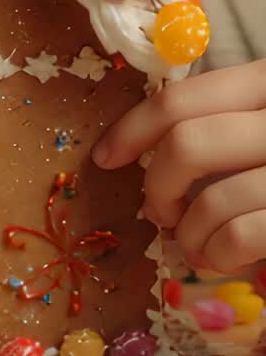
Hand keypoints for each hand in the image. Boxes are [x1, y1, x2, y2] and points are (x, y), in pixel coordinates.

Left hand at [91, 60, 265, 272]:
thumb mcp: (261, 128)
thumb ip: (222, 126)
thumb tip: (139, 153)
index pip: (184, 96)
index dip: (132, 128)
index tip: (105, 158)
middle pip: (187, 142)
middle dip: (158, 184)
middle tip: (159, 212)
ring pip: (211, 197)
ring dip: (188, 232)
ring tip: (194, 244)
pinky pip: (238, 234)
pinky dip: (216, 253)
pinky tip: (221, 259)